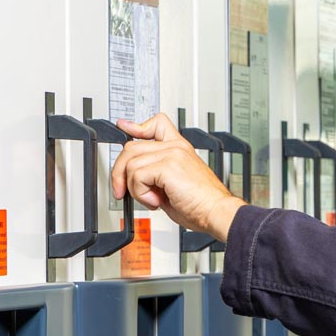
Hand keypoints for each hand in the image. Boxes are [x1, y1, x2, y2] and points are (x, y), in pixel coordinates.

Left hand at [111, 113, 245, 241]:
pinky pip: (137, 176)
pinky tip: (156, 201)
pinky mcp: (168, 165)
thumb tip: (133, 181)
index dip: (136, 126)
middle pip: (131, 147)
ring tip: (152, 199)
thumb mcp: (173, 187)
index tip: (124, 126)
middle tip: (123, 192)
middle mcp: (175, 147)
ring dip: (134, 189)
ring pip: (131, 164)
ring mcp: (172, 154)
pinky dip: (141, 194)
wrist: (216, 212)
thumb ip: (155, 177)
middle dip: (119, 173)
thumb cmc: (201, 204)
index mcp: (179, 149)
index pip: (157, 124)